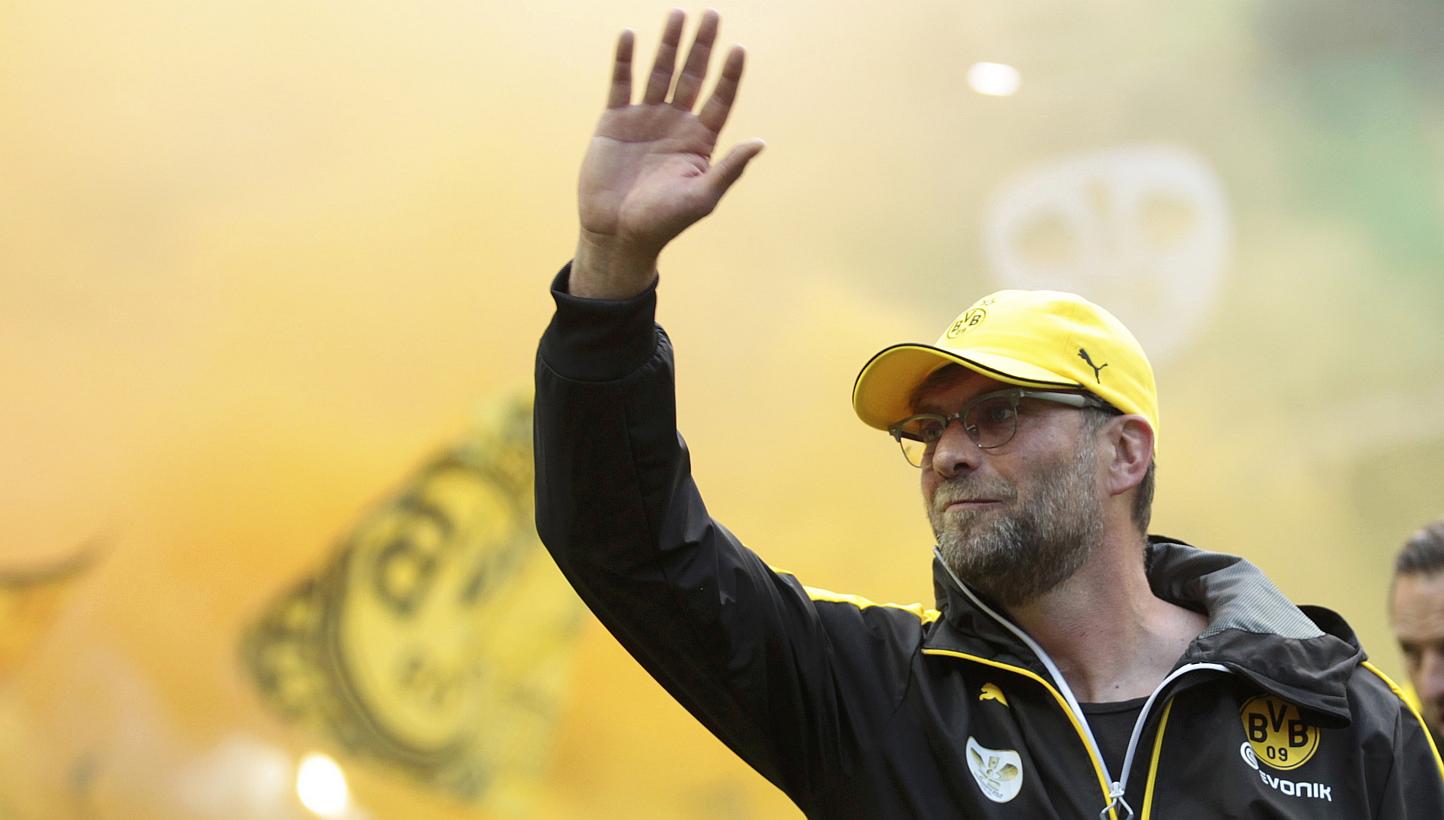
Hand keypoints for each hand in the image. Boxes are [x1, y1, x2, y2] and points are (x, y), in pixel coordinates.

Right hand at [571, 9, 764, 298]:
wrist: (617, 234)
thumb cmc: (663, 222)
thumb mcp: (701, 198)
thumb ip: (729, 168)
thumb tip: (760, 142)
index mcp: (699, 141)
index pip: (719, 100)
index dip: (729, 75)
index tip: (739, 49)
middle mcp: (675, 124)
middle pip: (692, 76)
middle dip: (702, 47)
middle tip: (712, 14)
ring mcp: (644, 119)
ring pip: (659, 72)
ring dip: (668, 44)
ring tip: (677, 14)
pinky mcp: (615, 121)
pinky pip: (621, 84)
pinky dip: (625, 61)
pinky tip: (630, 37)